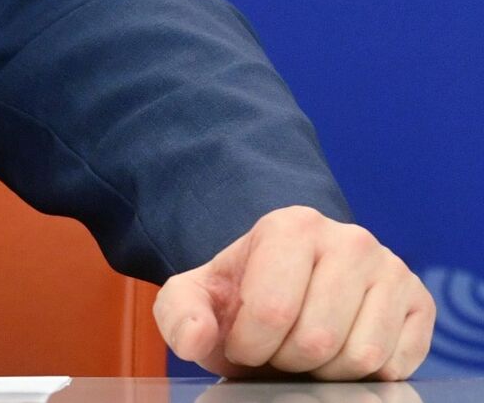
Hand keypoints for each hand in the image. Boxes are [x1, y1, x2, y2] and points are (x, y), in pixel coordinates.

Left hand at [155, 205, 435, 379]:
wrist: (291, 287)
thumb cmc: (242, 294)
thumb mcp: (197, 297)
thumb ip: (180, 314)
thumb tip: (196, 338)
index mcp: (290, 226)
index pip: (271, 310)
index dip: (249, 345)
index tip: (242, 342)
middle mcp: (349, 239)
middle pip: (317, 339)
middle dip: (286, 361)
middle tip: (277, 349)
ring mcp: (391, 268)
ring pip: (360, 356)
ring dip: (325, 372)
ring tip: (306, 349)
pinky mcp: (420, 301)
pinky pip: (395, 365)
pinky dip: (364, 375)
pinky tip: (342, 350)